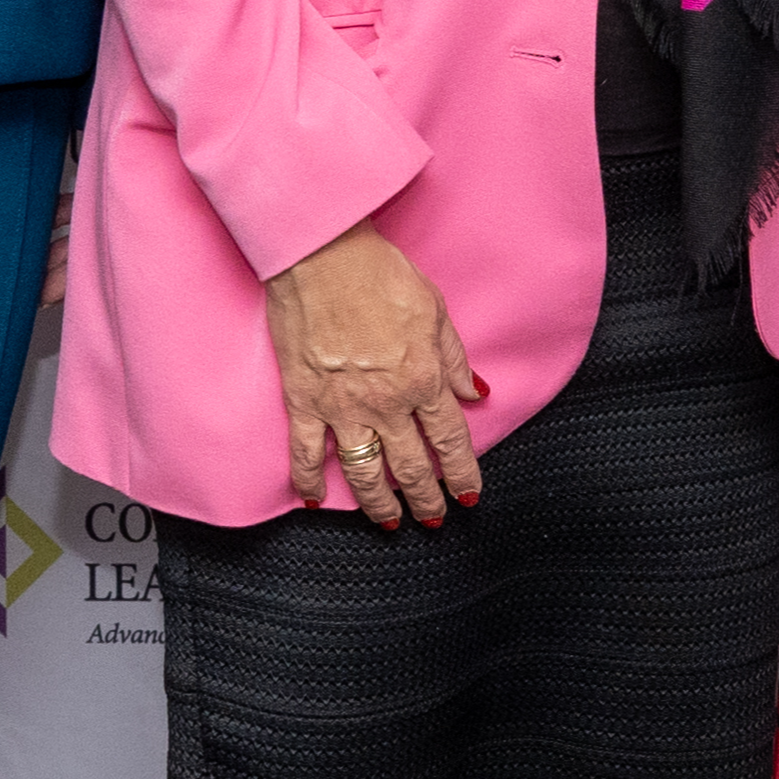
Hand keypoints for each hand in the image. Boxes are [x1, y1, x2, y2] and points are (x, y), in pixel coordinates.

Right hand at [271, 223, 482, 530]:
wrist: (321, 254)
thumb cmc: (380, 272)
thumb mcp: (435, 308)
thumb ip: (454, 357)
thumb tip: (476, 393)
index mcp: (423, 378)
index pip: (450, 440)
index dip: (461, 472)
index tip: (468, 494)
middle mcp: (386, 402)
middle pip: (410, 466)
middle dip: (425, 499)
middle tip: (433, 518)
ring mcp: (342, 406)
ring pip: (364, 471)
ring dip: (378, 504)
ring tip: (389, 523)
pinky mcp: (302, 401)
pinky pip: (305, 453)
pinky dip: (309, 481)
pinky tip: (316, 501)